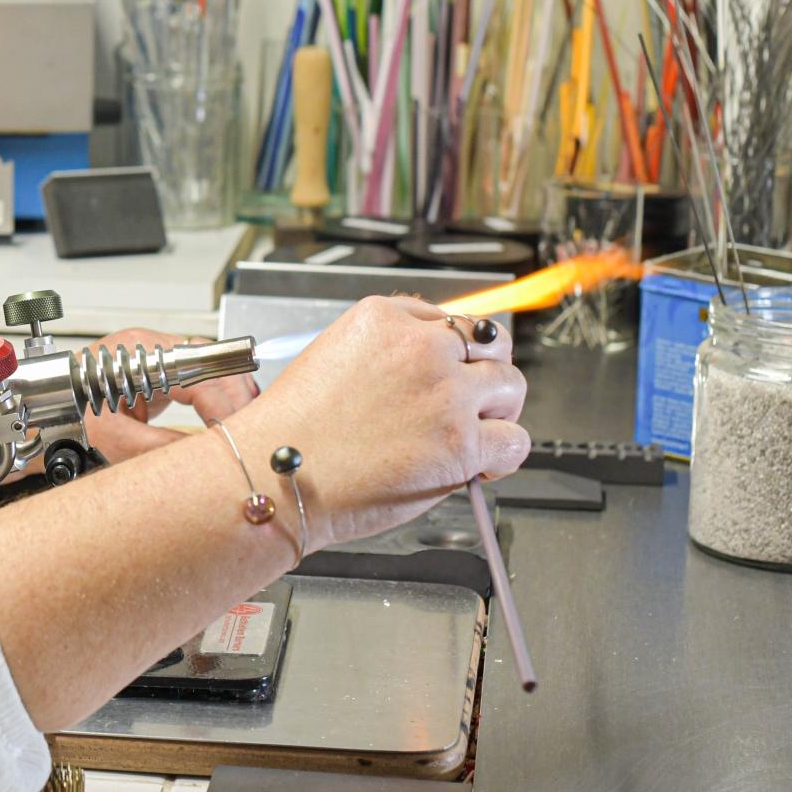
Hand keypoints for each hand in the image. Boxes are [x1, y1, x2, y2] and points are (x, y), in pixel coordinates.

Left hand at [82, 327, 261, 460]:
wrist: (41, 418)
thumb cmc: (66, 421)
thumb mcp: (115, 441)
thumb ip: (162, 447)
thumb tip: (204, 456)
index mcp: (136, 355)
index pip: (198, 374)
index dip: (222, 406)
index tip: (233, 434)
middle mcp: (146, 346)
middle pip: (211, 360)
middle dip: (235, 396)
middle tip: (247, 430)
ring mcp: (151, 353)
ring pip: (210, 362)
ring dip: (230, 392)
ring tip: (241, 424)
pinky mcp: (154, 367)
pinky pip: (198, 372)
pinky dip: (217, 392)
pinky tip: (227, 413)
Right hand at [224, 294, 526, 552]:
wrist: (276, 472)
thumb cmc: (291, 430)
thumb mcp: (330, 359)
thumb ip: (384, 355)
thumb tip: (428, 374)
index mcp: (383, 318)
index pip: (447, 318)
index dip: (454, 352)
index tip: (452, 371)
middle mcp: (420, 347)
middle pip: (490, 343)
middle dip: (485, 373)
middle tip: (473, 402)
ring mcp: (445, 393)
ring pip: (511, 386)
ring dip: (498, 412)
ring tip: (475, 435)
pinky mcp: (461, 442)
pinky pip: (515, 442)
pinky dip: (503, 457)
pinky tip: (479, 467)